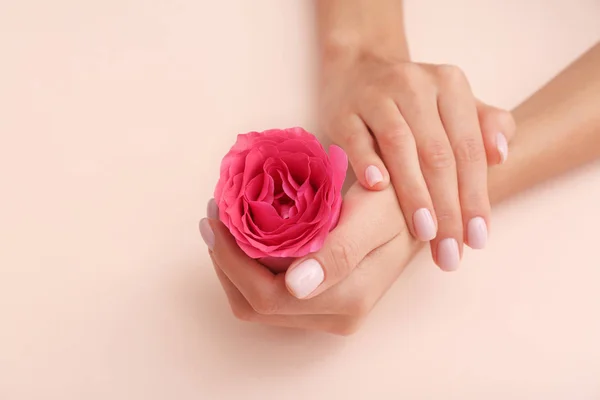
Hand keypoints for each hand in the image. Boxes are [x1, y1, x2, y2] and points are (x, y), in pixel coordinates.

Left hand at [200, 182, 420, 334]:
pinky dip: (249, 269)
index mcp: (347, 298)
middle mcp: (335, 317)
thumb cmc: (399, 206)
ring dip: (233, 267)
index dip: (232, 260)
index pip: (267, 295)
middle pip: (255, 305)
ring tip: (222, 225)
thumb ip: (339, 253)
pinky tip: (244, 238)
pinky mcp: (322, 304)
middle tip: (214, 216)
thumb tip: (294, 287)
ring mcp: (328, 314)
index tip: (218, 215)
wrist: (422, 214)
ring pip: (258, 305)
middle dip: (225, 262)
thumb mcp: (372, 217)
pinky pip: (271, 297)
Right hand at [319, 50, 514, 270]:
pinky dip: (367, 162)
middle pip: (438, 153)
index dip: (476, 196)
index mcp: (450, 85)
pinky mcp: (344, 110)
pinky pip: (357, 138)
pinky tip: (376, 188)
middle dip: (448, 208)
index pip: (468, 148)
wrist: (358, 71)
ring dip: (414, 193)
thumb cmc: (413, 101)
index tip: (478, 240)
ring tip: (424, 232)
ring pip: (400, 146)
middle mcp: (416, 85)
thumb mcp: (453, 105)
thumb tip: (501, 155)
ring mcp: (377, 96)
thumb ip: (485, 127)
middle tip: (449, 252)